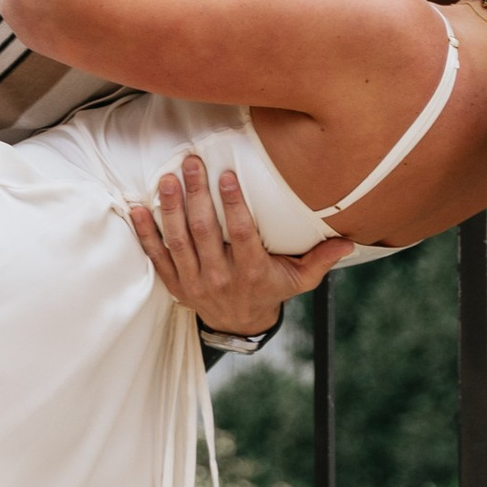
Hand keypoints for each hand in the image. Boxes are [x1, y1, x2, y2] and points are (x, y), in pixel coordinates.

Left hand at [128, 154, 351, 335]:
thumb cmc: (270, 291)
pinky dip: (145, 233)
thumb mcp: (299, 280)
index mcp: (251, 272)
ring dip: (170, 208)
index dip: (234, 206)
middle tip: (191, 163)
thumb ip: (321, 259)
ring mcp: (193, 281)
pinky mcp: (174, 283)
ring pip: (177, 241)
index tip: (228, 177)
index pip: (241, 235)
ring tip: (167, 178)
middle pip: (204, 232)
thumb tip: (349, 241)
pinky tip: (138, 208)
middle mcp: (220, 277)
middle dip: (197, 195)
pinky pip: (156, 257)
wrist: (239, 324)